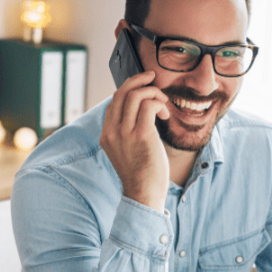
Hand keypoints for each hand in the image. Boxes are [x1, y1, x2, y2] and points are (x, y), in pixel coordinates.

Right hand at [100, 71, 170, 211]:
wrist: (144, 194)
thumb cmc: (141, 174)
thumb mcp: (127, 150)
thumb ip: (128, 132)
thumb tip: (143, 111)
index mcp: (106, 135)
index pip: (114, 102)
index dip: (129, 90)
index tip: (143, 88)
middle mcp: (111, 131)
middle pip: (121, 93)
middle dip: (139, 80)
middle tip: (153, 77)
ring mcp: (124, 133)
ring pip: (134, 95)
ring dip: (153, 93)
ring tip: (163, 104)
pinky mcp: (141, 135)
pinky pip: (148, 106)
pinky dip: (159, 104)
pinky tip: (165, 115)